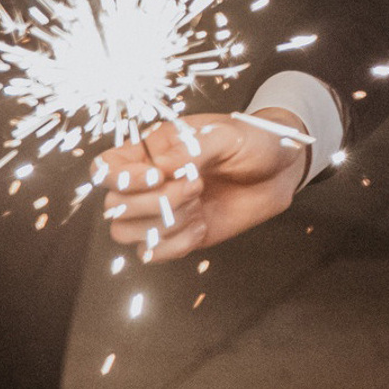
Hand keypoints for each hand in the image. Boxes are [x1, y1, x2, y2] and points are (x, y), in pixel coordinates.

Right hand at [92, 109, 308, 261]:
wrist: (283, 170)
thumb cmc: (254, 142)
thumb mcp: (228, 135)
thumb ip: (191, 148)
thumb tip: (158, 167)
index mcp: (153, 149)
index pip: (105, 168)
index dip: (118, 178)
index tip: (155, 176)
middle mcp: (149, 182)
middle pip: (113, 206)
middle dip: (154, 201)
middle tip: (196, 185)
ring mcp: (161, 211)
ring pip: (124, 232)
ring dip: (164, 222)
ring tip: (198, 203)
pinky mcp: (177, 235)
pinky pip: (152, 253)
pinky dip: (176, 243)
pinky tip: (202, 225)